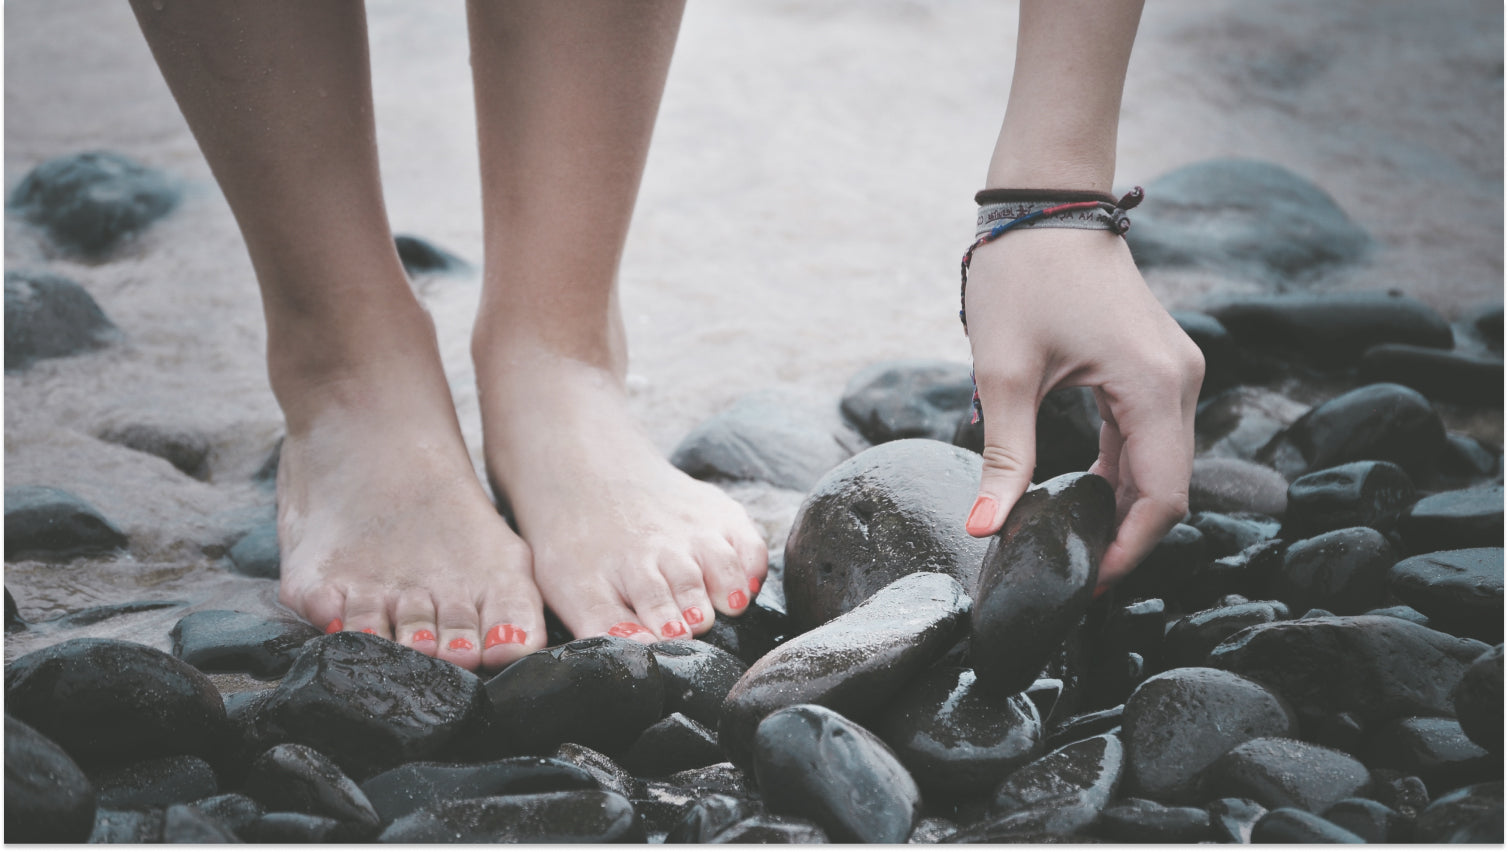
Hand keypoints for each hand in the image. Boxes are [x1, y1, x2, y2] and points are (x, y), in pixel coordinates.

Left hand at [961, 226, 1203, 586]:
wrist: (1043, 202)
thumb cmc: (1022, 275)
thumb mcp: (1004, 374)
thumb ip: (1004, 458)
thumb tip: (985, 529)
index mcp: (1153, 386)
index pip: (1162, 497)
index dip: (1128, 551)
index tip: (1085, 585)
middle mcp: (1179, 380)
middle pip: (1168, 487)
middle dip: (1125, 537)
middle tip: (1072, 576)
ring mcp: (1173, 370)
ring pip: (1161, 464)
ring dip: (1122, 507)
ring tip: (1073, 546)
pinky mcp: (1154, 364)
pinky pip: (1148, 436)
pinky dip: (1121, 472)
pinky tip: (1084, 499)